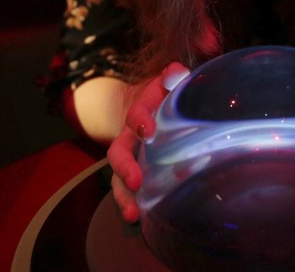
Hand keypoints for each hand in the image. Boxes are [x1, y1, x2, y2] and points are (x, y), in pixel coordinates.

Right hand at [106, 62, 189, 221]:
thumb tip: (177, 71)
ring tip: (132, 214)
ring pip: (117, 179)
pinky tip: (139, 223)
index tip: (148, 130)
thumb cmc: (166, 99)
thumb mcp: (169, 85)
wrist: (154, 111)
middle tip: (136, 182)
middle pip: (118, 154)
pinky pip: (128, 193)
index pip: (135, 116)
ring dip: (123, 196)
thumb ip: (173, 77)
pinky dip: (132, 206)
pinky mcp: (136, 177)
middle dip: (125, 168)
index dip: (140, 120)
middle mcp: (128, 139)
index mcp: (139, 114)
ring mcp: (129, 161)